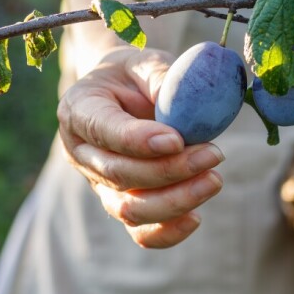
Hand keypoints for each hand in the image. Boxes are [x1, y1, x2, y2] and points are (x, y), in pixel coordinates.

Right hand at [56, 48, 224, 248]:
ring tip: (214, 179)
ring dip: (175, 200)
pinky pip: (140, 232)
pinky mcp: (122, 202)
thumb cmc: (137, 74)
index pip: (103, 130)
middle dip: (170, 170)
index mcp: (79, 110)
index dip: (138, 140)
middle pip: (119, 174)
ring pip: (129, 209)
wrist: (127, 91)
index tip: (176, 139)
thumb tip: (189, 106)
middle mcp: (81, 153)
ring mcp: (99, 183)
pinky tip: (197, 217)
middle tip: (213, 154)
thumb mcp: (146, 61)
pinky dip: (168, 232)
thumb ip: (162, 78)